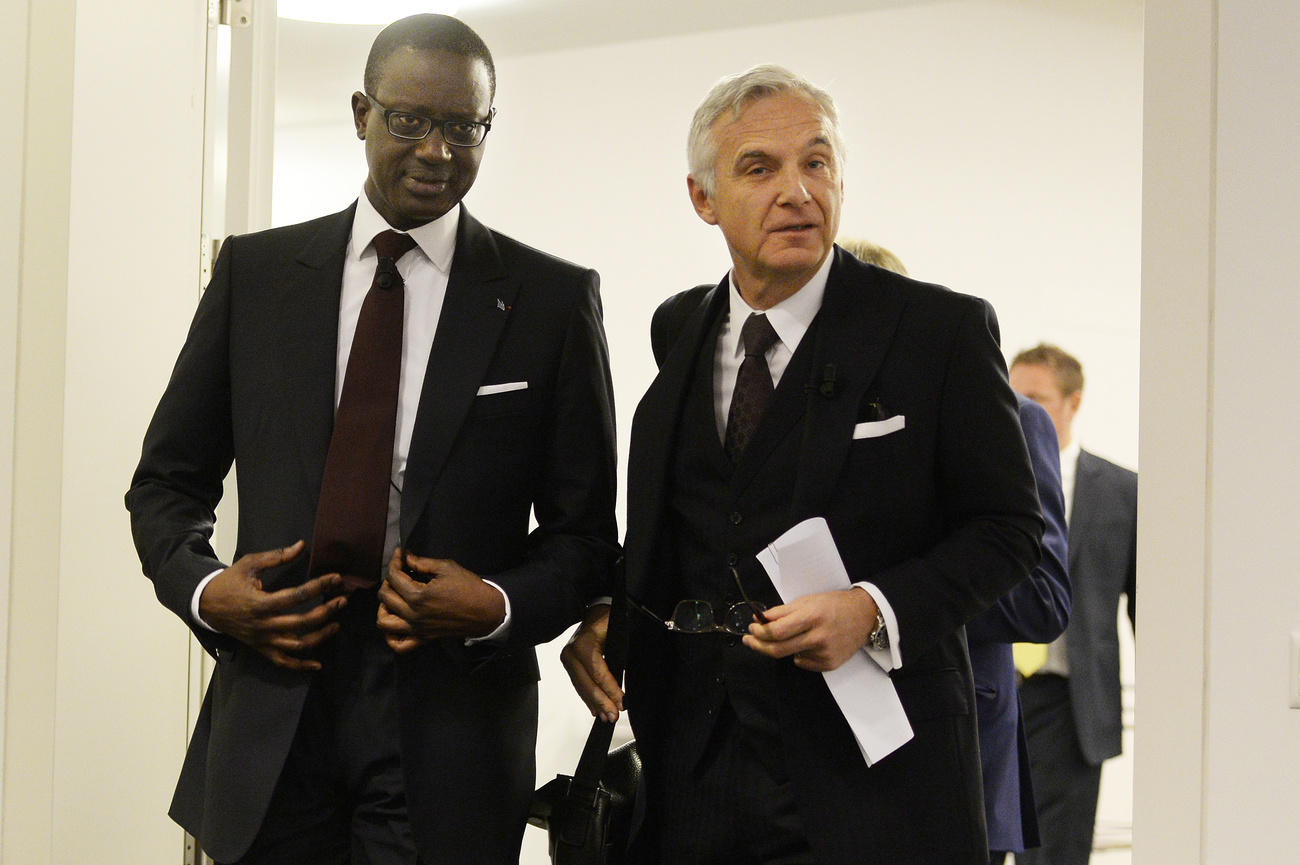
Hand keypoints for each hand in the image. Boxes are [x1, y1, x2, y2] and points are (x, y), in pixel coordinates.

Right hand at [198, 540, 346, 670]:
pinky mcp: (261, 649)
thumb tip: (301, 546)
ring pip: (296, 645)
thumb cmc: (229, 582)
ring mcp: (262, 640)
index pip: (296, 596)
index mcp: (260, 603)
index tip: (336, 578)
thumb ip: (276, 557)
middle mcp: (263, 625)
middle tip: (342, 600)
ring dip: (320, 637)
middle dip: (326, 612)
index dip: (319, 586)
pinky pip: (283, 662)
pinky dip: (301, 666)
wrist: (206, 604)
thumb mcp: (249, 564)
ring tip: (336, 625)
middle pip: (301, 623)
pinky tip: (317, 665)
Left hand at [375, 549, 505, 652]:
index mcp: (418, 596)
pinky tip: (396, 621)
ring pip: (384, 621)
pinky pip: (399, 645)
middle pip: (385, 596)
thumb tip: (406, 558)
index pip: (394, 577)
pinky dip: (391, 636)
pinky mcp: (423, 638)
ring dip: (383, 607)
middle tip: (400, 572)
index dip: (395, 561)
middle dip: (388, 580)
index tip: (400, 554)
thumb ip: (422, 563)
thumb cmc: (468, 587)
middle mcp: (413, 614)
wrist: (486, 611)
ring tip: (394, 597)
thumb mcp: (447, 568)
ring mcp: (416, 629)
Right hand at [560, 604, 622, 722]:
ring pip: (581, 687)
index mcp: (583, 643)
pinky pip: (578, 684)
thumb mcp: (618, 634)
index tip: (621, 703)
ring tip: (606, 716)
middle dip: (601, 702)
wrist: (597, 611)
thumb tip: (624, 684)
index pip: (597, 672)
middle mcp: (571, 652)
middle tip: (613, 715)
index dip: (609, 690)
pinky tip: (595, 709)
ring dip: (594, 703)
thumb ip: (619, 659)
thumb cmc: (609, 620)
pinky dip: (587, 697)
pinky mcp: (569, 664)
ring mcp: (567, 659)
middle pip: (587, 684)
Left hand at [742, 586, 878, 671]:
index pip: (777, 631)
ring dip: (783, 647)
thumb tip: (760, 619)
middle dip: (759, 646)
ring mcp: (824, 653)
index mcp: (811, 617)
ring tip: (792, 635)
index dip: (759, 632)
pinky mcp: (830, 664)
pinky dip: (799, 654)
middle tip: (750, 641)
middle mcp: (818, 637)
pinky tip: (808, 643)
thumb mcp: (807, 601)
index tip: (752, 628)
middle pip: (778, 650)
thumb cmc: (834, 605)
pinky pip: (803, 663)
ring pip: (790, 656)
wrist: (864, 615)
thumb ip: (782, 611)